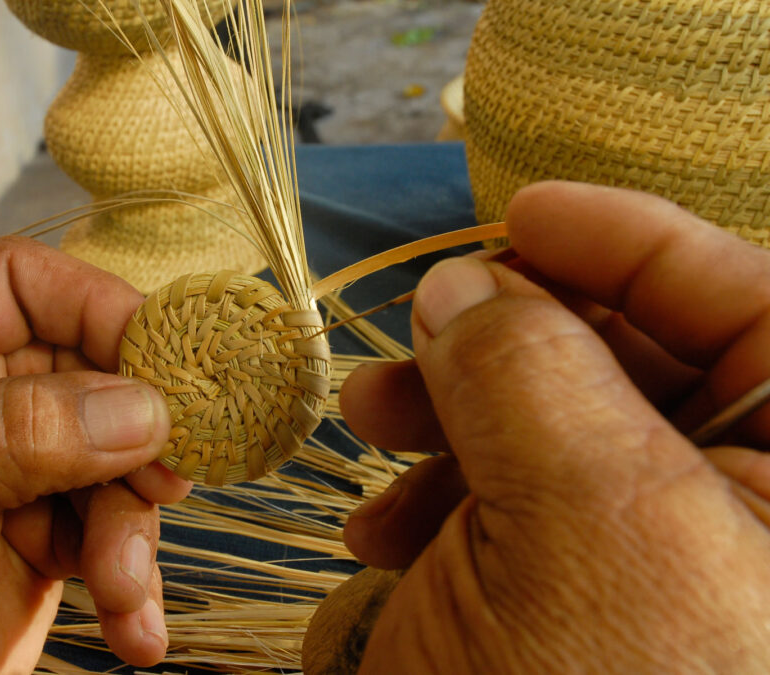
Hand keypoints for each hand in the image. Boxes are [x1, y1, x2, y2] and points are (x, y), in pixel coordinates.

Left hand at [0, 237, 190, 672]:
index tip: (157, 359)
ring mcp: (11, 471)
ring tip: (120, 585)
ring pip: (116, 459)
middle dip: (133, 431)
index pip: (21, 284)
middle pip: (91, 371)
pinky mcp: (42, 540)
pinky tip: (131, 625)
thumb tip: (140, 406)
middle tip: (163, 478)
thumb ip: (14, 433)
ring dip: (132, 525)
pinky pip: (114, 534)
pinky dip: (132, 579)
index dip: (96, 305)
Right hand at [340, 182, 769, 671]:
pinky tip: (381, 531)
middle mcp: (738, 506)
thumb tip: (463, 286)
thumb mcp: (580, 519)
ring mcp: (652, 559)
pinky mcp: (576, 602)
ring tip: (368, 421)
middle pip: (631, 360)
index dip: (632, 240)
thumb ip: (525, 373)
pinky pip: (510, 511)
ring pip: (552, 429)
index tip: (520, 212)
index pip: (750, 302)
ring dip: (445, 414)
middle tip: (417, 331)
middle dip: (504, 335)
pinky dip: (435, 500)